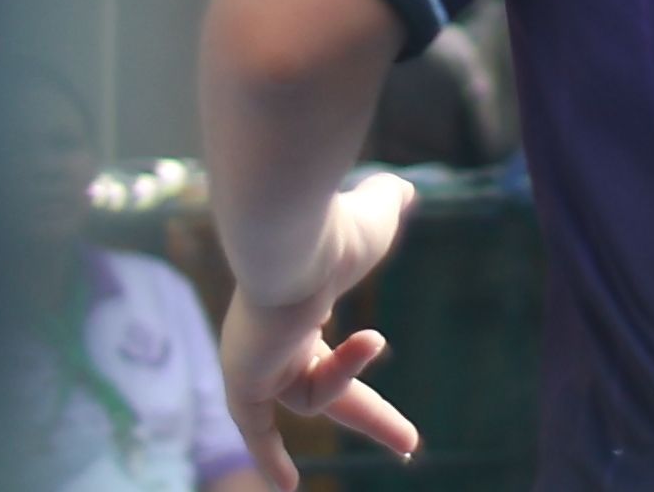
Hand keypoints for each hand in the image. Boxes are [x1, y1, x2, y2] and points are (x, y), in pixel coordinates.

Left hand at [220, 170, 421, 472]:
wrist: (290, 238)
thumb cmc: (334, 230)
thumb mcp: (374, 219)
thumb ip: (384, 204)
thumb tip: (403, 191)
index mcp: (301, 303)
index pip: (329, 346)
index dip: (353, 362)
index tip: (374, 360)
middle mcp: (272, 335)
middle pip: (322, 388)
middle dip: (370, 415)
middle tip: (410, 442)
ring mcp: (254, 358)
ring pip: (313, 394)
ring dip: (348, 374)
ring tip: (369, 337)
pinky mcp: (243, 380)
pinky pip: (256, 426)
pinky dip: (268, 455)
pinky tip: (287, 487)